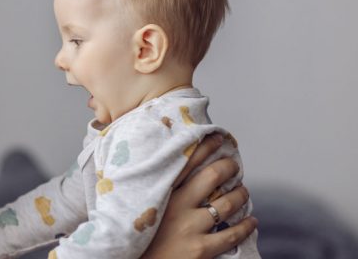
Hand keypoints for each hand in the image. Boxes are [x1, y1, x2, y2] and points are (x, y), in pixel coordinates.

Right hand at [141, 134, 257, 258]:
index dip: (205, 146)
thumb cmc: (136, 238)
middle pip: (212, 176)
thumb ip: (153, 190)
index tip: (217, 139)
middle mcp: (175, 205)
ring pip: (227, 204)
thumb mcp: (139, 207)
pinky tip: (250, 222)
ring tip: (243, 193)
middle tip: (234, 167)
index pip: (186, 161)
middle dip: (228, 168)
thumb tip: (168, 174)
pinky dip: (246, 226)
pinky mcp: (200, 249)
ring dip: (240, 195)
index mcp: (160, 192)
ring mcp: (189, 227)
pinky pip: (231, 234)